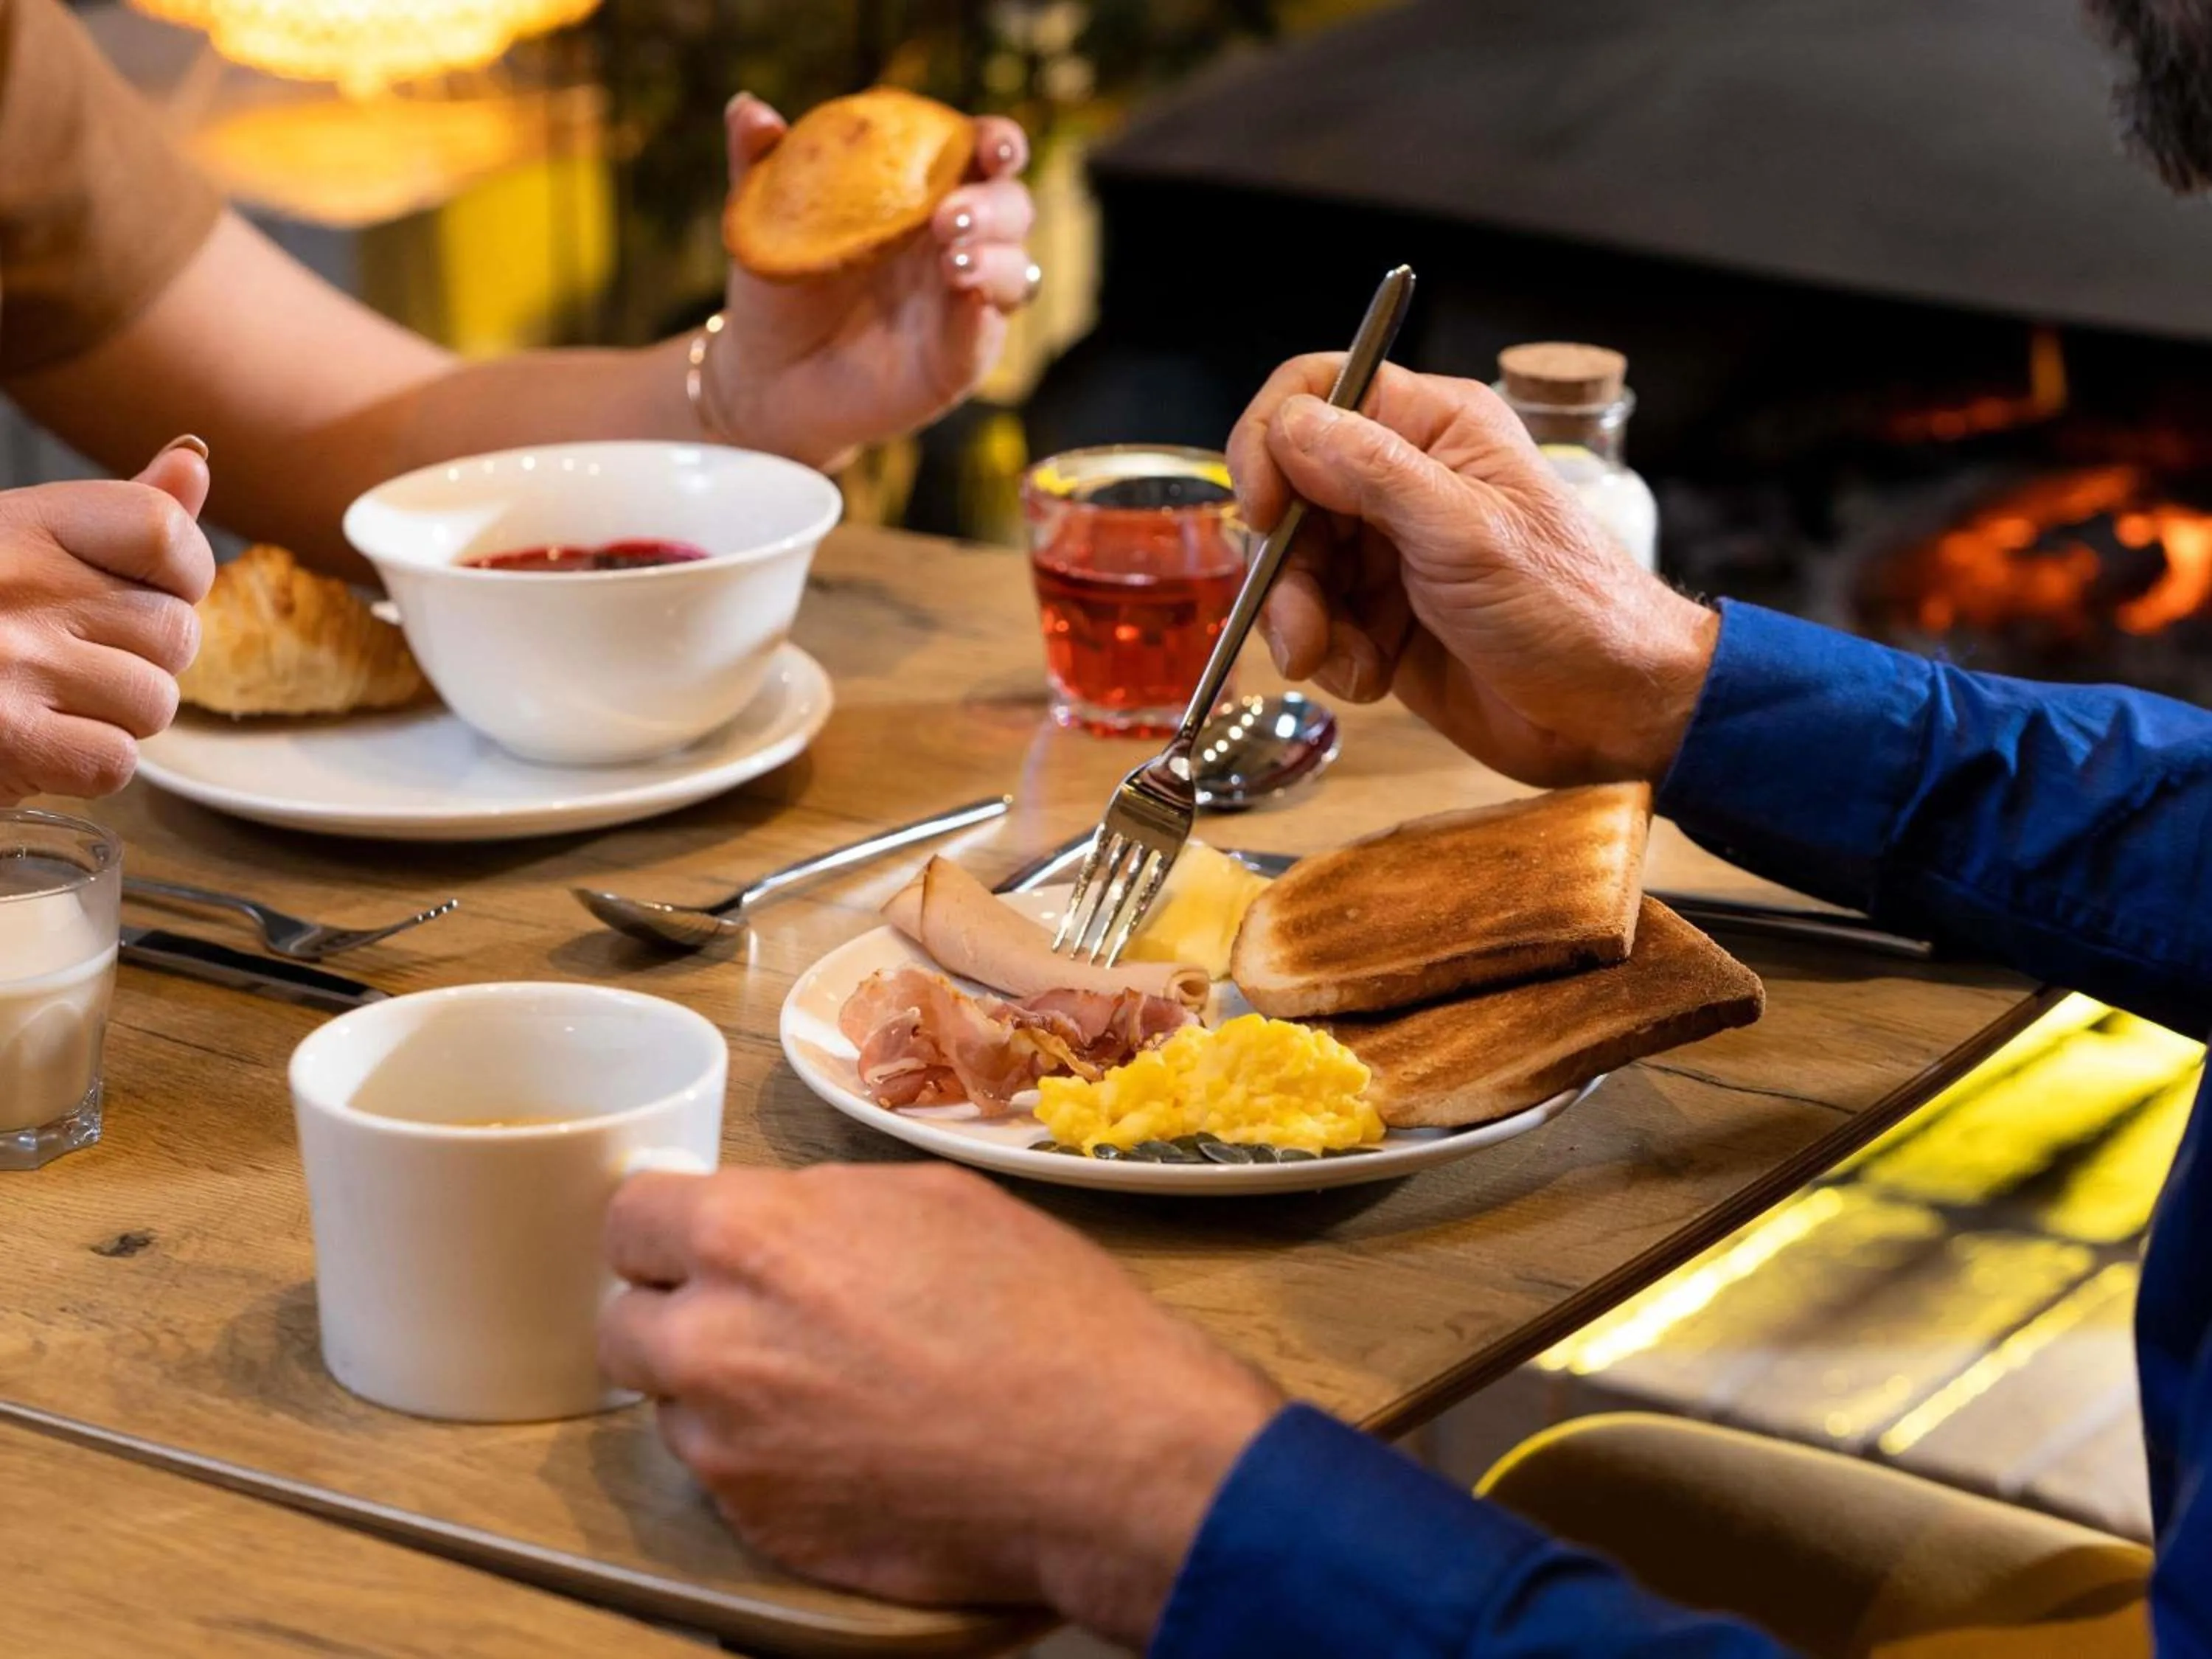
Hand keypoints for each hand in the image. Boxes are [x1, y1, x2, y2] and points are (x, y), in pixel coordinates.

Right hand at [0, 439, 212, 801]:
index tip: (139, 593)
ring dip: (114, 716)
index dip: (181, 577)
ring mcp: (11, 662)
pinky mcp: (9, 739)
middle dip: (140, 659)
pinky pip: (115, 761)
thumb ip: (114, 514)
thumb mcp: (21, 544)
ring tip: (47, 700)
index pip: (167, 531)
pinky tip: (35, 743)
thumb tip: (193, 463)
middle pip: (176, 632)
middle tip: (69, 659)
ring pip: (155, 702)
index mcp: (25, 523)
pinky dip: (85, 766)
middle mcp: (18, 583)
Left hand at [600, 1163, 1280, 1646]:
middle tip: (760, 1321)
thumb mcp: (933, 1199)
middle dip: (681, 1316)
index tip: (700, 1242)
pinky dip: (771, 1462)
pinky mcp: (762, 1530)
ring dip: (725, 1396)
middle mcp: (714, 1345)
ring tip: (830, 1390)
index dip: (669, 1228)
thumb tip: (780, 1220)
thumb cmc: (1038, 1310)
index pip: (629, 1218)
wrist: (1104, 1451)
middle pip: (625, 1325)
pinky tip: (855, 1446)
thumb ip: (823, 1206)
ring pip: (676, 1409)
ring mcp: (729, 1451)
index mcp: (751, 1239)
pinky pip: (731, 1480)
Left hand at [709, 95, 1035, 468]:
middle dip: (997, 203)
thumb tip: (749, 109)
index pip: (983, 157)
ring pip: (1017, 270)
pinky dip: (981, 314)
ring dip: (996, 257)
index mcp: (927, 194)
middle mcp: (959, 243)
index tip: (990, 144)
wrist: (766, 374)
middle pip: (1015, 208)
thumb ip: (759, 161)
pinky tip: (964, 299)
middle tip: (950, 214)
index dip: (1000, 144)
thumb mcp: (765, 218)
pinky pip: (985, 333)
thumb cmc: (780, 285)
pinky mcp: (958, 359)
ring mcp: (964, 303)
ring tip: (952, 259)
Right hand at [1227, 358, 1719, 786]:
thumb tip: (1291, 425)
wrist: (1607, 712)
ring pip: (1290, 565)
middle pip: (1287, 491)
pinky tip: (1371, 676)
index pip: (1315, 393)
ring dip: (1300, 620)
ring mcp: (1386, 550)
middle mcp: (1400, 480)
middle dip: (1283, 563)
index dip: (1271, 444)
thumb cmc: (1570, 609)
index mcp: (1432, 428)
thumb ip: (1371, 472)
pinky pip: (1313, 622)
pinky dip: (1328, 656)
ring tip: (1345, 663)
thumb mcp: (1466, 532)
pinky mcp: (1378, 616)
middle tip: (1303, 625)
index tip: (1265, 510)